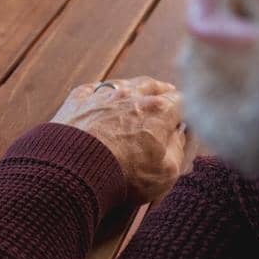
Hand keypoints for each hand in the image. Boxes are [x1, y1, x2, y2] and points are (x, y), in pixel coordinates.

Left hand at [52, 77, 187, 203]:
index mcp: (158, 111)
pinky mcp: (77, 100)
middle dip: (162, 91)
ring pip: (124, 83)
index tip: (184, 115)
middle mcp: (131, 96)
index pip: (180, 101)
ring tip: (138, 92)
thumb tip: (180, 133)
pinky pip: (94, 89)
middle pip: (152, 85)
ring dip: (133, 88)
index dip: (185, 109)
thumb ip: (179, 149)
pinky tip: (101, 97)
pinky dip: (101, 93)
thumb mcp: (166, 172)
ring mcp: (102, 95)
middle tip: (166, 94)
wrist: (73, 170)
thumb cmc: (124, 175)